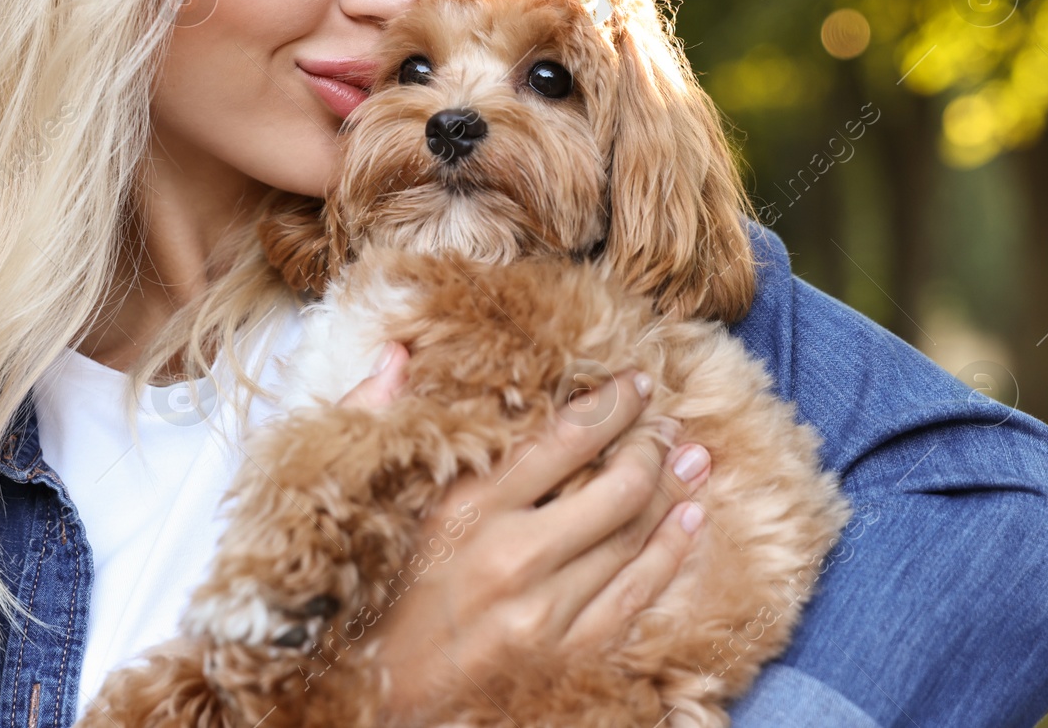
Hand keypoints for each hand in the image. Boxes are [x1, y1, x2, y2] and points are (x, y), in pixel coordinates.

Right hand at [336, 343, 711, 726]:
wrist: (359, 698)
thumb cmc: (356, 591)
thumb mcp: (351, 496)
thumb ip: (372, 416)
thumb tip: (397, 354)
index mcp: (462, 507)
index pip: (563, 438)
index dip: (610, 405)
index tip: (635, 382)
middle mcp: (510, 557)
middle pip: (614, 487)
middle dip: (651, 444)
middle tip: (667, 421)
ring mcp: (541, 612)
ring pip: (632, 538)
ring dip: (674, 492)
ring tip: (695, 459)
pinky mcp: (560, 656)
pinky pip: (634, 597)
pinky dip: (669, 554)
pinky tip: (689, 523)